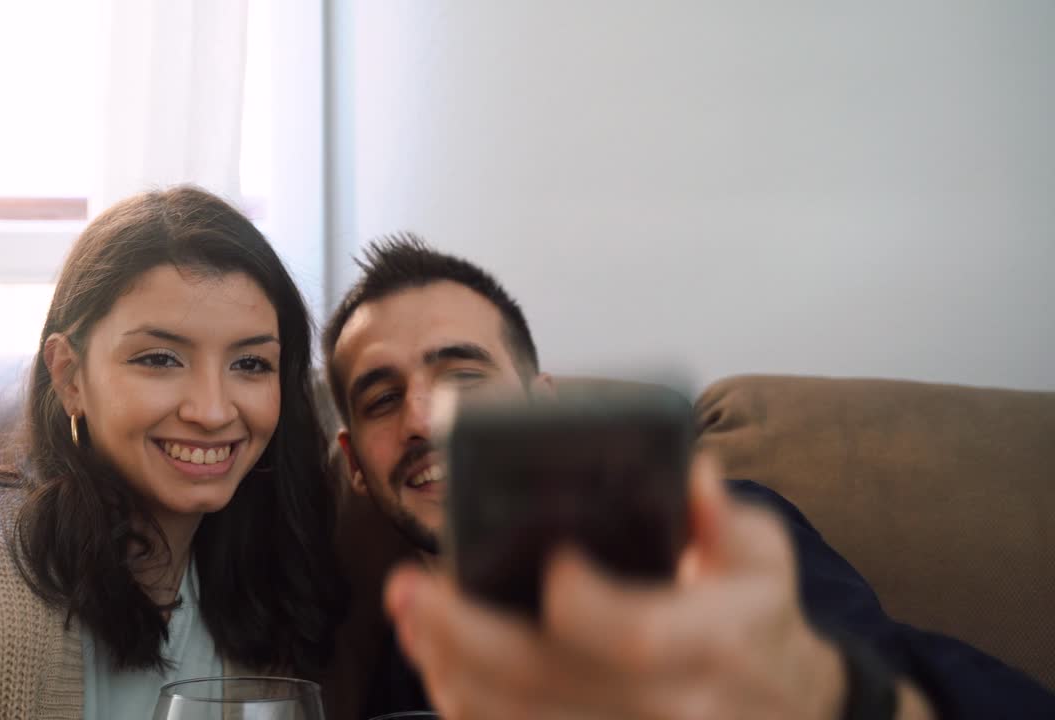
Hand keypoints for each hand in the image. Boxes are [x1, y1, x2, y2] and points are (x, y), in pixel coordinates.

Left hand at [384, 453, 851, 719]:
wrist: (781, 709)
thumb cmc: (757, 621)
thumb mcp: (763, 560)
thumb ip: (724, 519)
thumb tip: (692, 475)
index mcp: (714, 645)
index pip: (634, 637)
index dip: (581, 602)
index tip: (547, 560)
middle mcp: (670, 710)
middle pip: (547, 684)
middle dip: (465, 634)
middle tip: (409, 589)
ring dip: (451, 672)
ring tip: (411, 621)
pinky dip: (470, 708)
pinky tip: (440, 667)